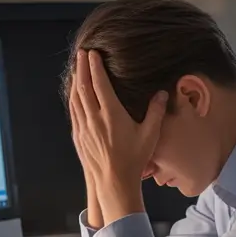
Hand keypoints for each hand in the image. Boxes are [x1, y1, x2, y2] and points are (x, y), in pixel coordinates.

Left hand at [69, 49, 167, 222]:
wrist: (113, 182)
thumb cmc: (133, 160)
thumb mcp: (150, 135)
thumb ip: (156, 112)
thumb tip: (162, 93)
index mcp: (111, 114)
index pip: (100, 84)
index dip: (95, 67)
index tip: (93, 54)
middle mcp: (94, 118)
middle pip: (84, 87)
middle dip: (82, 68)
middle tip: (82, 54)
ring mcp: (84, 127)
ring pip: (75, 98)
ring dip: (75, 81)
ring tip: (77, 68)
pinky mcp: (78, 137)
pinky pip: (73, 111)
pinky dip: (73, 98)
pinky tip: (74, 94)